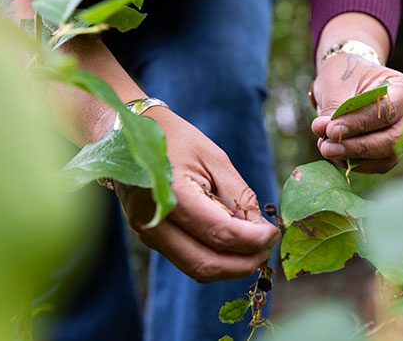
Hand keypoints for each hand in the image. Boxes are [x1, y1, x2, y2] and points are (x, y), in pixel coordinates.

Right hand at [114, 108, 279, 282]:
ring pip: (196, 268)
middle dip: (245, 262)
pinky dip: (215, 258)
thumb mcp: (215, 158)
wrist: (127, 134)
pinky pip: (188, 259)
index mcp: (171, 194)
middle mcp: (154, 221)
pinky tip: (234, 244)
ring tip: (256, 248)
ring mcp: (148, 233)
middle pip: (207, 263)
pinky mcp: (150, 237)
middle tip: (268, 248)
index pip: (220, 234)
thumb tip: (261, 230)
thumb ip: (239, 196)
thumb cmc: (176, 139)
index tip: (275, 233)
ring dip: (231, 266)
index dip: (254, 240)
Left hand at [311, 54, 402, 173]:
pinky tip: (335, 154)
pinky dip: (355, 164)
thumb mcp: (337, 85)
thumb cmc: (345, 77)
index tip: (331, 129)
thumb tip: (322, 130)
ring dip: (354, 158)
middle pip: (392, 140)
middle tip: (326, 147)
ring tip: (326, 148)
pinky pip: (378, 166)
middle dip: (357, 147)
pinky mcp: (391, 152)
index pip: (387, 112)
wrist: (348, 83)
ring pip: (386, 157)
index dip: (359, 124)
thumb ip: (332, 109)